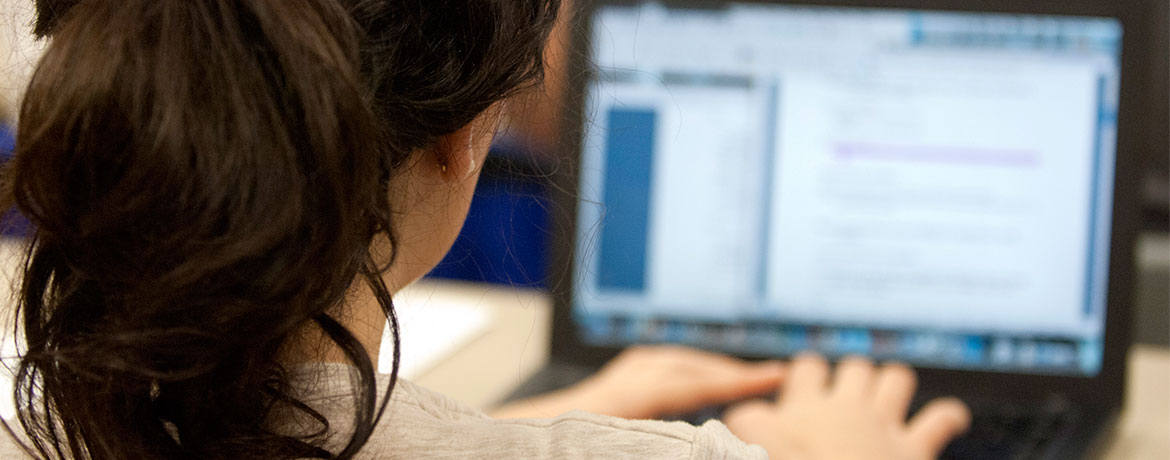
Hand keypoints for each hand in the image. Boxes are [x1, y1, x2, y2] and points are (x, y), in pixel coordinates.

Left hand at [491, 345, 783, 418]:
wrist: (509, 444)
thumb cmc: (556, 447)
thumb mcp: (611, 445)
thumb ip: (661, 440)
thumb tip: (704, 437)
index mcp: (622, 400)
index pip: (693, 385)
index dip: (739, 382)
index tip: (778, 376)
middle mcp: (617, 381)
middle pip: (687, 366)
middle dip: (732, 371)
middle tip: (777, 375)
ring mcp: (608, 380)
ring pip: (670, 362)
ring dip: (709, 368)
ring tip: (744, 379)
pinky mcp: (604, 386)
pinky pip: (653, 367)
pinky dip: (682, 369)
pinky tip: (695, 380)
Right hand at [723, 354, 970, 459]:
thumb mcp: (752, 445)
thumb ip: (745, 422)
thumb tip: (741, 410)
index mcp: (806, 407)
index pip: (807, 368)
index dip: (808, 374)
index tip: (807, 385)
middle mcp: (848, 407)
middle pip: (855, 366)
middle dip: (853, 375)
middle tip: (847, 395)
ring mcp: (884, 425)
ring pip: (897, 378)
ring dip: (894, 383)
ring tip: (887, 398)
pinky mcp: (915, 449)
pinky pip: (941, 419)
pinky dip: (949, 416)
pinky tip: (951, 419)